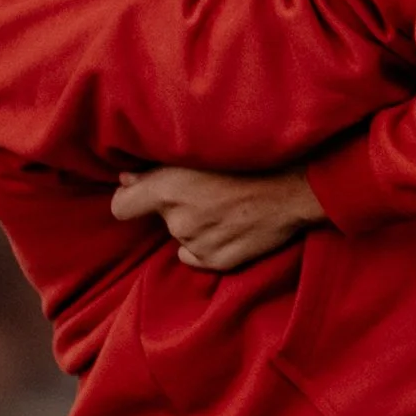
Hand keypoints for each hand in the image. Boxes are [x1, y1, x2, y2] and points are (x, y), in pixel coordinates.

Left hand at [111, 166, 325, 271]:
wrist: (295, 189)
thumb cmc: (251, 160)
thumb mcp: (201, 153)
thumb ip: (157, 169)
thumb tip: (126, 178)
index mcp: (168, 189)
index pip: (120, 207)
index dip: (129, 200)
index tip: (139, 195)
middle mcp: (178, 221)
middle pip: (160, 219)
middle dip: (175, 208)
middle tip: (207, 192)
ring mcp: (198, 245)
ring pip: (183, 236)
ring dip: (197, 225)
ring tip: (227, 206)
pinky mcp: (218, 262)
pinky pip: (198, 255)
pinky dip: (210, 243)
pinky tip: (232, 226)